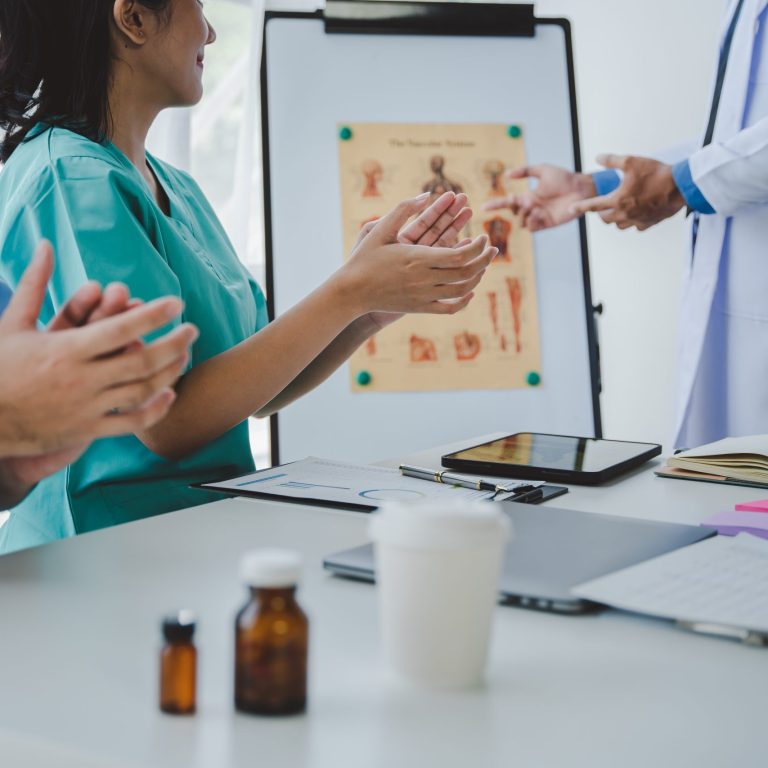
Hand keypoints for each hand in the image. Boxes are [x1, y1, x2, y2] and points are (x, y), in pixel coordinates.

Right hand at [0, 241, 198, 458]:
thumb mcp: (13, 323)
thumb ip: (35, 284)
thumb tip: (45, 245)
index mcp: (65, 349)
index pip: (120, 328)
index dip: (154, 315)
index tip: (177, 303)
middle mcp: (81, 379)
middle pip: (142, 361)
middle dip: (174, 343)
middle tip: (193, 329)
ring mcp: (86, 407)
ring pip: (141, 391)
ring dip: (170, 373)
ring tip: (185, 356)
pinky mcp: (87, 430)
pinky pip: (130, 422)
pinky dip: (155, 409)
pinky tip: (169, 394)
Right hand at [343, 192, 494, 322]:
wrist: (351, 292)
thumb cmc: (364, 258)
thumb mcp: (380, 229)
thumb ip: (403, 209)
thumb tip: (427, 194)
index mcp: (417, 258)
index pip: (459, 255)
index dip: (477, 247)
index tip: (483, 236)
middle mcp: (423, 279)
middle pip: (466, 272)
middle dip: (484, 259)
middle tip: (492, 248)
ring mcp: (423, 296)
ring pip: (461, 290)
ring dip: (478, 277)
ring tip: (484, 265)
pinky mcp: (420, 308)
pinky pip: (449, 308)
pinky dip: (464, 301)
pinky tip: (470, 290)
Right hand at [484, 164, 595, 231]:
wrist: (581, 188)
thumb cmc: (564, 178)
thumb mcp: (543, 169)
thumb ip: (525, 171)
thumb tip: (507, 175)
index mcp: (529, 197)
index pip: (508, 203)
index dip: (495, 205)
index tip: (483, 206)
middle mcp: (532, 208)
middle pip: (513, 213)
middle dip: (513, 207)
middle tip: (521, 199)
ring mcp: (539, 217)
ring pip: (521, 222)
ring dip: (523, 214)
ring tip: (534, 206)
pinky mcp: (547, 224)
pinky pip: (532, 228)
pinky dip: (531, 221)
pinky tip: (538, 213)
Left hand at [570, 154, 684, 230]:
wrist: (681, 187)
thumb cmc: (657, 173)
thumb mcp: (632, 161)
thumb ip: (612, 160)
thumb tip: (597, 158)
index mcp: (617, 200)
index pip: (592, 206)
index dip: (580, 207)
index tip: (570, 209)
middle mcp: (624, 214)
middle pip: (604, 219)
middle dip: (601, 212)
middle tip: (603, 205)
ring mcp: (636, 221)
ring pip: (618, 225)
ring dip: (615, 218)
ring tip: (619, 208)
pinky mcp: (649, 224)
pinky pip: (635, 227)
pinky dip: (632, 221)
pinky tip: (636, 212)